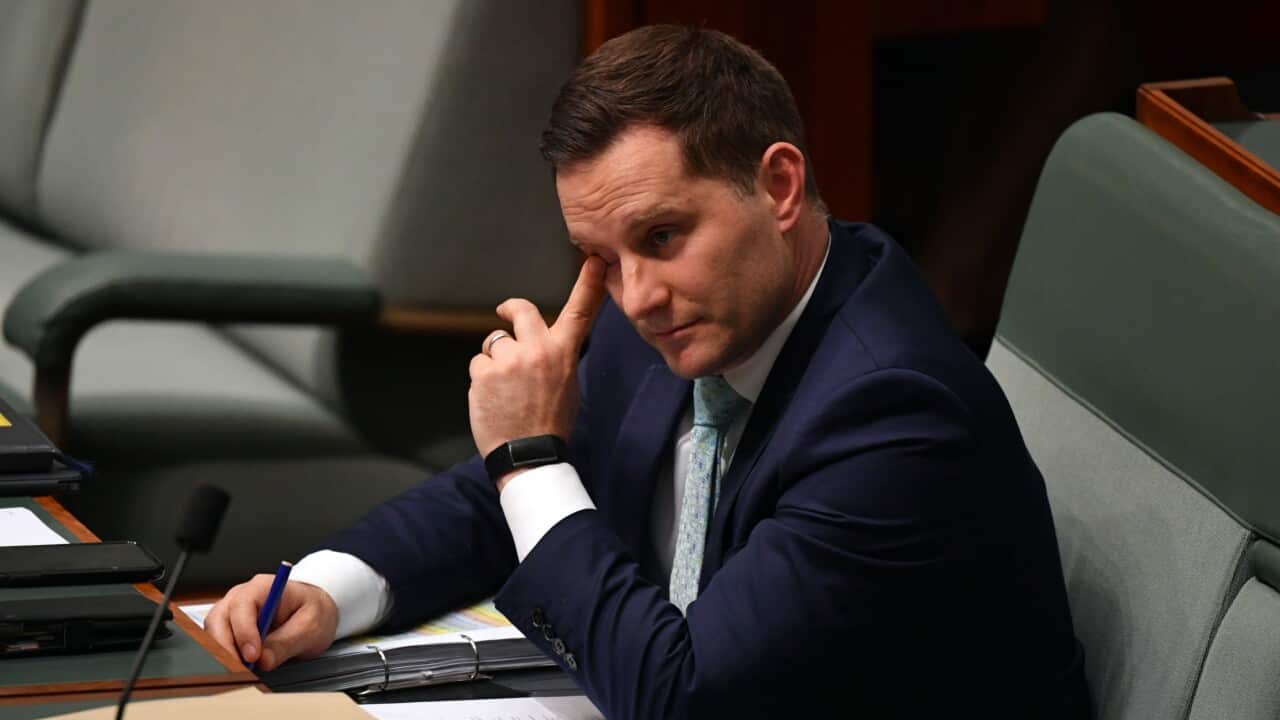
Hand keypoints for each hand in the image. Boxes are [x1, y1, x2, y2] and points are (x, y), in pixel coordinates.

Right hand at [205, 576, 338, 671]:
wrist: (316, 611)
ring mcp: (234, 611)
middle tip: (242, 671)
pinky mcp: (231, 626)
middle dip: (226, 647)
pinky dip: (225, 655)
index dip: (243, 632)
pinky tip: (238, 667)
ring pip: (214, 631)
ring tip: (241, 672)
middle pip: (219, 618)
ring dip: (223, 653)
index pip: (242, 606)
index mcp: (263, 587)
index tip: (253, 655)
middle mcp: (242, 595)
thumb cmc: (313, 611)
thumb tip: (264, 660)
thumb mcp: (311, 627)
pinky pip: (218, 640)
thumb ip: (287, 642)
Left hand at [469, 257, 605, 483]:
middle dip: (511, 309)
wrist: (528, 455)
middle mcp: (537, 350)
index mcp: (563, 353)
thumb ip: (555, 358)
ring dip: (495, 360)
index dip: (588, 284)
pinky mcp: (484, 372)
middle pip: (521, 310)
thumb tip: (541, 345)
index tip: (594, 260)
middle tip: (506, 313)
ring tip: (504, 388)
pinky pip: (479, 364)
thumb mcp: (567, 386)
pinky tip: (493, 398)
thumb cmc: (549, 424)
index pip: (580, 311)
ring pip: (494, 343)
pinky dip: (482, 378)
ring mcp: (509, 359)